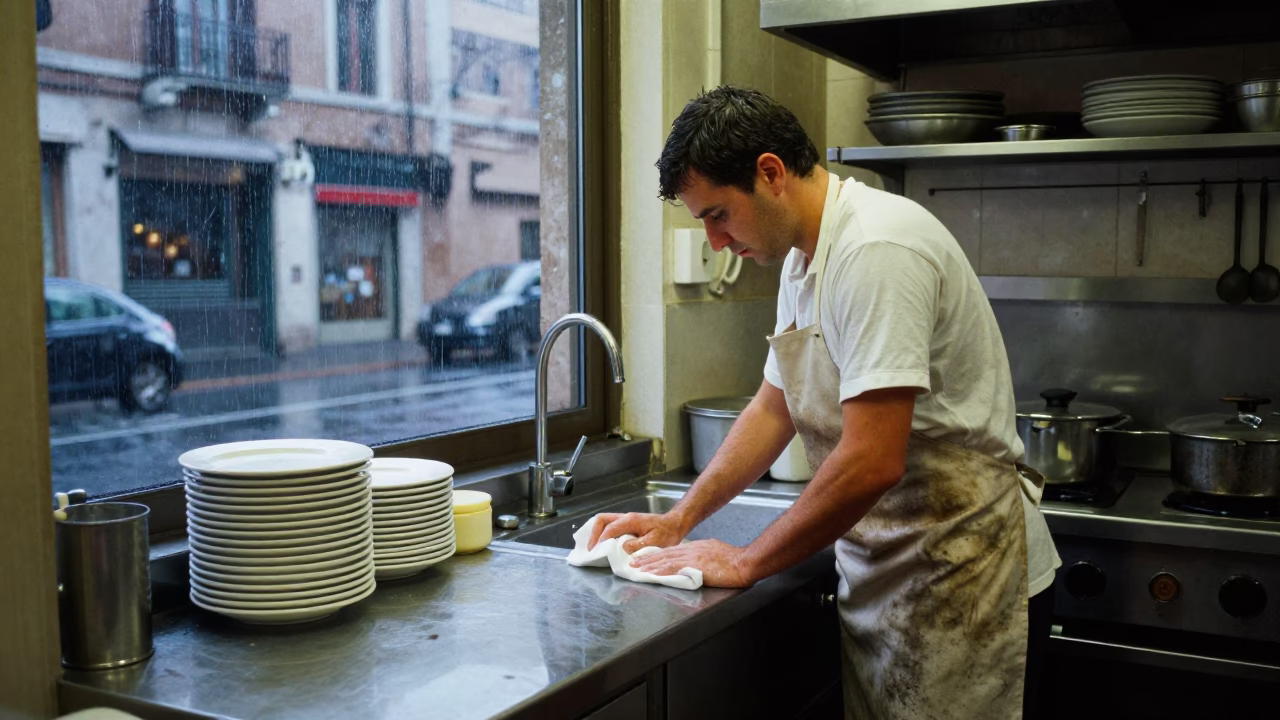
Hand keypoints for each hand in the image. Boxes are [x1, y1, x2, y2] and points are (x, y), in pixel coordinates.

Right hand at [588, 511, 686, 553]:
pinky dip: (602, 534)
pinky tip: (603, 545)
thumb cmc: (667, 532)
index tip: (597, 552)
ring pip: (604, 521)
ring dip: (596, 533)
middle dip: (593, 534)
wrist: (675, 524)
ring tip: (594, 548)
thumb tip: (622, 548)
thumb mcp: (655, 541)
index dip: (601, 541)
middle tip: (591, 549)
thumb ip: (638, 545)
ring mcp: (625, 520)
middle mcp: (625, 517)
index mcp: (631, 520)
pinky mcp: (627, 524)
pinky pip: (609, 526)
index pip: (610, 529)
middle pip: (601, 520)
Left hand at [628, 539, 755, 587]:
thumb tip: (697, 561)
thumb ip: (704, 555)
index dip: (658, 555)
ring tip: (637, 569)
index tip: (647, 558)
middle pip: (665, 554)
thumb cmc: (735, 560)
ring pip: (664, 560)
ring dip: (649, 565)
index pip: (673, 551)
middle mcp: (691, 550)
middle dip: (648, 559)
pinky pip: (672, 568)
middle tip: (634, 563)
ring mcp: (691, 557)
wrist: (743, 562)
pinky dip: (659, 571)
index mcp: (696, 547)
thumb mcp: (716, 551)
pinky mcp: (693, 566)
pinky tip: (651, 574)